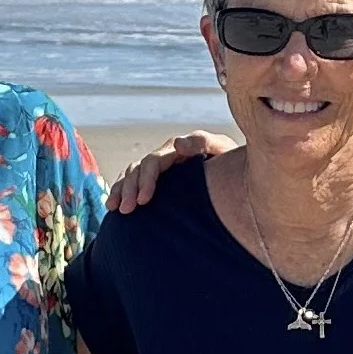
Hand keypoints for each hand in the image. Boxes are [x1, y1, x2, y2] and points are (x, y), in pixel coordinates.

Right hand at [107, 131, 235, 212]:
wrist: (239, 176)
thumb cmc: (232, 163)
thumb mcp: (222, 149)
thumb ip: (203, 142)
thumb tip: (178, 143)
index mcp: (177, 149)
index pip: (154, 162)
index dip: (146, 180)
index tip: (144, 201)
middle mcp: (165, 156)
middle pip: (138, 169)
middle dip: (129, 189)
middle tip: (126, 211)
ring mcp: (160, 169)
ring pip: (131, 175)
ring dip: (121, 190)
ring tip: (114, 209)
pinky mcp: (158, 181)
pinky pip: (133, 183)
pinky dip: (121, 191)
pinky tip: (114, 206)